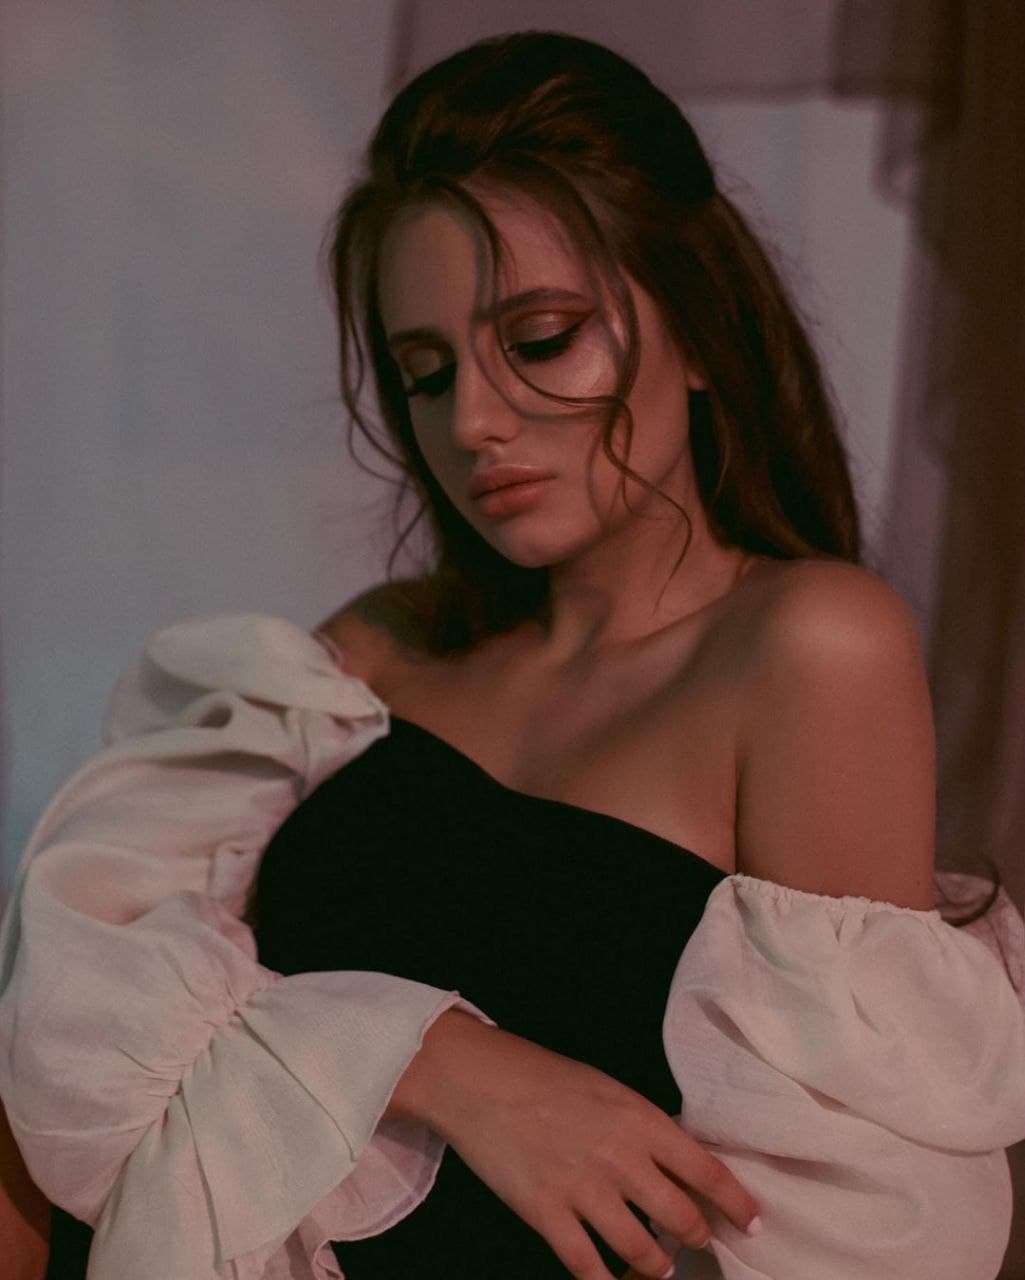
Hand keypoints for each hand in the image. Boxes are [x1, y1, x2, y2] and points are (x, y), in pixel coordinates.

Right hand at [391, 1009, 759, 1279]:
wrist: (480, 1081)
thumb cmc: (544, 1077)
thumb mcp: (606, 1090)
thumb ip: (641, 1128)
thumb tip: (674, 1164)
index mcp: (640, 1120)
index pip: (706, 1171)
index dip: (736, 1203)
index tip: (752, 1221)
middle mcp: (621, 1159)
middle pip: (682, 1218)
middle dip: (699, 1239)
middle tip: (701, 1244)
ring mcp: (584, 1190)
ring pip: (642, 1252)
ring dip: (658, 1267)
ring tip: (661, 1269)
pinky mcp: (547, 1215)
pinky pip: (587, 1266)